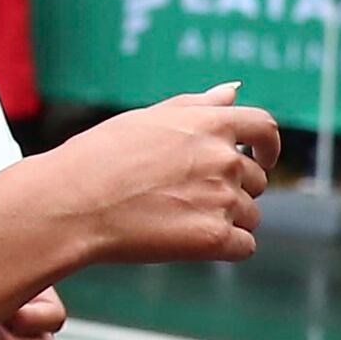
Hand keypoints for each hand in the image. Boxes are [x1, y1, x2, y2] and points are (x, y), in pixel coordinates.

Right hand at [37, 84, 275, 267]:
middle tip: (187, 197)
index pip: (264, 129)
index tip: (265, 157)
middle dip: (233, 189)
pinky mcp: (214, 238)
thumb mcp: (150, 118)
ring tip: (178, 217)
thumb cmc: (100, 157)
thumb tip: (232, 92)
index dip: (268, 145)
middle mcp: (225, 159)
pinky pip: (244, 246)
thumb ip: (198, 106)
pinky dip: (226, 247)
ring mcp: (223, 199)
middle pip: (256, 181)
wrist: (72, 202)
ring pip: (250, 215)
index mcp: (212, 124)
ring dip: (227, 219)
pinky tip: (191, 241)